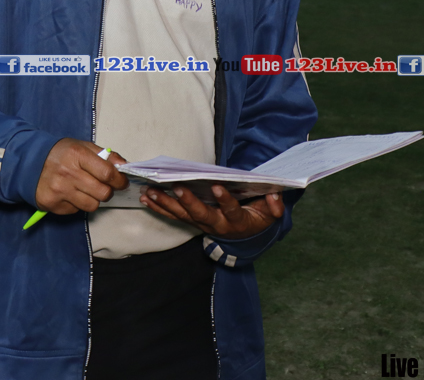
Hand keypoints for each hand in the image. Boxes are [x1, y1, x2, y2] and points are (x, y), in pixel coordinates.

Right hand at [34, 138, 127, 214]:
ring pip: (92, 205)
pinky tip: (70, 193)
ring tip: (85, 189)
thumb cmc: (60, 153)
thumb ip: (106, 155)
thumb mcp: (83, 146)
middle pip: (103, 193)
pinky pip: (77, 210)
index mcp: (77, 155)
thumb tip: (124, 166)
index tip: (121, 182)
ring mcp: (59, 190)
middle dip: (108, 191)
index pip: (108, 174)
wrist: (29, 163)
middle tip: (103, 186)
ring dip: (94, 199)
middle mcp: (68, 173)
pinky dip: (78, 203)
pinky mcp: (52, 204)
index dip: (119, 180)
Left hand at [140, 184, 283, 239]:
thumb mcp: (269, 214)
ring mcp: (202, 224)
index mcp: (236, 221)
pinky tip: (147, 198)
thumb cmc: (257, 218)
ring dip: (166, 204)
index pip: (231, 211)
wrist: (245, 237)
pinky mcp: (192, 222)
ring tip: (151, 191)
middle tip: (176, 187)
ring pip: (182, 215)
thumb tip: (275, 197)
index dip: (225, 201)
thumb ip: (273, 206)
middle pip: (201, 215)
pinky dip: (160, 207)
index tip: (218, 187)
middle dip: (188, 201)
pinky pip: (174, 216)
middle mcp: (216, 225)